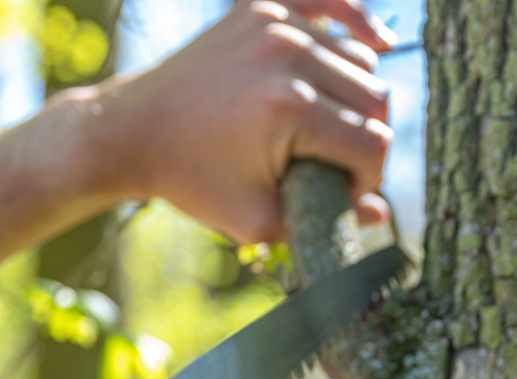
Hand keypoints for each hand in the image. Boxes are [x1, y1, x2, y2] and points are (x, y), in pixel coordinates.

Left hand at [100, 0, 394, 240]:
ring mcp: (276, 24)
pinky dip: (356, 22)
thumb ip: (320, 219)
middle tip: (339, 167)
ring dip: (357, 98)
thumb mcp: (254, 219)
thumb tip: (379, 215)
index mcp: (290, 110)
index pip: (372, 143)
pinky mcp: (264, 7)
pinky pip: (330, 5)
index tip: (345, 195)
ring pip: (359, 58)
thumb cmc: (193, 181)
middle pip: (375, 97)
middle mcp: (289, 56)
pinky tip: (380, 41)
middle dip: (368, 141)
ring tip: (330, 130)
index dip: (368, 180)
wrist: (135, 131)